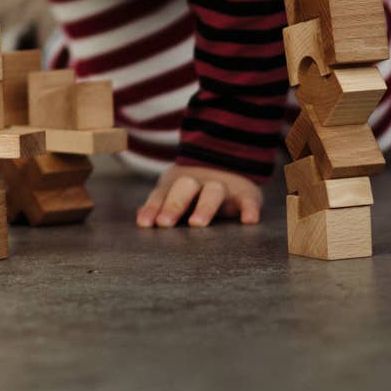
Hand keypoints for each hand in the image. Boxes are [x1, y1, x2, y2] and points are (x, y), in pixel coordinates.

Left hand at [136, 161, 263, 228]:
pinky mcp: (246, 194)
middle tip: (165, 223)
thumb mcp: (175, 193)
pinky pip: (249, 200)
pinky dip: (249, 209)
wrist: (230, 166)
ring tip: (197, 224)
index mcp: (177, 183)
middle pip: (185, 187)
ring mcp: (223, 187)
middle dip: (174, 204)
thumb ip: (159, 204)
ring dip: (204, 207)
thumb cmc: (194, 191)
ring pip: (214, 191)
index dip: (153, 208)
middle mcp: (199, 183)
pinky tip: (248, 221)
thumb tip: (140, 217)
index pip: (163, 194)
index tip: (146, 224)